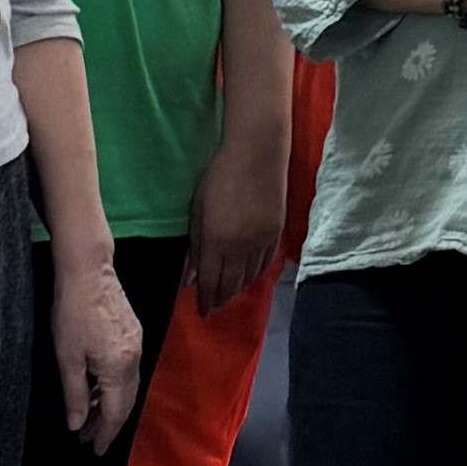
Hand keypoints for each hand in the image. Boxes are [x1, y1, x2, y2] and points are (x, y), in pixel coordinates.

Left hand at [49, 253, 145, 450]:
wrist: (88, 271)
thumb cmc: (72, 311)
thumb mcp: (67, 357)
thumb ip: (75, 394)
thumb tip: (76, 424)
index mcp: (119, 369)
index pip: (114, 413)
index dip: (104, 434)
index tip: (95, 451)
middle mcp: (134, 360)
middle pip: (126, 402)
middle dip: (108, 424)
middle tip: (89, 439)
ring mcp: (137, 346)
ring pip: (128, 387)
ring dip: (110, 405)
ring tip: (89, 418)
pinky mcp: (133, 334)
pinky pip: (128, 371)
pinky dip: (114, 387)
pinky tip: (98, 389)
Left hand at [187, 119, 287, 308]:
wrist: (258, 154)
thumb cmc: (219, 176)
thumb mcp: (198, 210)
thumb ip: (195, 245)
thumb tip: (191, 275)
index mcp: (216, 241)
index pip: (209, 281)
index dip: (205, 299)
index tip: (201, 311)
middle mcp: (240, 249)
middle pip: (230, 284)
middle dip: (220, 298)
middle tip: (212, 307)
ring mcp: (261, 243)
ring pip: (248, 278)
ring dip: (236, 290)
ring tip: (227, 295)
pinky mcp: (276, 235)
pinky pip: (264, 265)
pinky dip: (254, 276)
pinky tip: (247, 278)